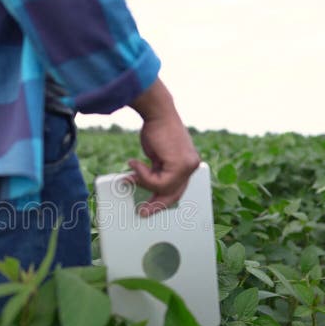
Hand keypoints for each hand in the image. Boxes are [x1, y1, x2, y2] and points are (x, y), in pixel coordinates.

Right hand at [128, 79, 200, 216]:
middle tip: (143, 212)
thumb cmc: (156, 129)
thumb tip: (146, 183)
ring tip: (133, 170)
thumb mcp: (157, 155)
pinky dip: (143, 175)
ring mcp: (188, 166)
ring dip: (144, 181)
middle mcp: (192, 165)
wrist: (158, 113)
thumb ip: (158, 170)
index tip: (151, 206)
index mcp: (189, 163)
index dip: (163, 199)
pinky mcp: (180, 165)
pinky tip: (135, 164)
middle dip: (157, 204)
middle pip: (175, 193)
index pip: (178, 188)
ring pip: (164, 188)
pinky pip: (159, 182)